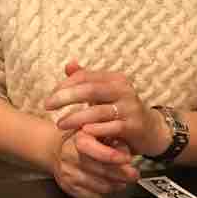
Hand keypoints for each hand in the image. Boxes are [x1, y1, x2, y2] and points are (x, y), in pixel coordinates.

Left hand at [45, 60, 169, 156]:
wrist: (149, 130)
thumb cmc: (119, 110)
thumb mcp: (103, 93)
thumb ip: (85, 79)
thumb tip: (69, 64)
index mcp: (113, 79)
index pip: (84, 77)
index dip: (64, 85)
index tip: (50, 97)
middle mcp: (123, 90)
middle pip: (90, 90)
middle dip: (66, 97)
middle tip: (47, 106)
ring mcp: (130, 108)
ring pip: (99, 111)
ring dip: (76, 118)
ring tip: (60, 124)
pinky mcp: (134, 126)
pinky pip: (112, 127)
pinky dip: (97, 130)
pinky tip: (83, 133)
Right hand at [50, 129, 139, 197]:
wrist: (57, 150)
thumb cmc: (83, 140)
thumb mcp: (98, 131)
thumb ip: (113, 140)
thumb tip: (126, 153)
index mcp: (79, 139)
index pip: (96, 150)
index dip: (113, 156)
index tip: (128, 159)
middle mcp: (70, 156)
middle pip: (101, 170)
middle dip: (122, 174)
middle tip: (134, 175)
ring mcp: (68, 172)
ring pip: (99, 185)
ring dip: (115, 185)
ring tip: (123, 181)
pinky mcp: (67, 186)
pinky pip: (92, 196)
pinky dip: (105, 194)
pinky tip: (110, 187)